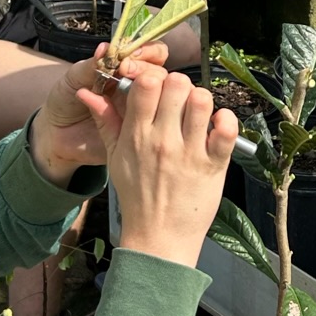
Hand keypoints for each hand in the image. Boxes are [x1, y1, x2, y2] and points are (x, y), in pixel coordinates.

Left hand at [29, 42, 169, 181]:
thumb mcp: (75, 77)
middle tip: (126, 70)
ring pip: (161, 97)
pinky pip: (147, 123)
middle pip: (161, 73)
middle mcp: (138, 87)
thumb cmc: (65, 99)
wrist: (55, 132)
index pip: (151, 53)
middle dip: (146, 68)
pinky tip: (115, 114)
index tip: (129, 56)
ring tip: (122, 89)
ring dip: (148, 89)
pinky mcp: (136, 130)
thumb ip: (93, 64)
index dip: (147, 51)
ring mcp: (140, 109)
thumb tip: (106, 48)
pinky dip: (140, 116)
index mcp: (126, 68)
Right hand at [73, 62, 238, 267]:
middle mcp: (163, 140)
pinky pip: (226, 130)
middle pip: (176, 84)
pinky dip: (225, 121)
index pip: (146, 83)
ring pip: (202, 100)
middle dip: (179, 86)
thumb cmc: (137, 196)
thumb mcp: (115, 157)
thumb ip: (106, 121)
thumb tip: (89, 92)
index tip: (157, 89)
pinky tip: (217, 126)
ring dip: (202, 100)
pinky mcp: (213, 165)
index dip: (154, 77)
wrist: (158, 238)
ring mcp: (189, 152)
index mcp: (137, 135)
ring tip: (197, 115)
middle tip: (179, 102)